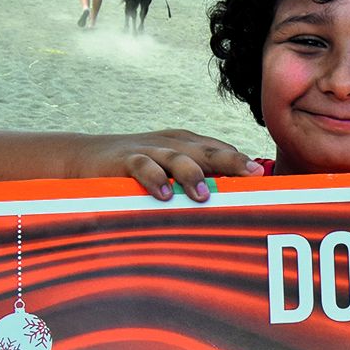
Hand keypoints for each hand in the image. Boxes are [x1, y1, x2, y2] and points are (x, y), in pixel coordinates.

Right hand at [80, 129, 263, 200]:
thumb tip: (236, 205)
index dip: (242, 162)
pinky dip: (152, 179)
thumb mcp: (171, 170)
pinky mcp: (124, 160)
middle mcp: (173, 144)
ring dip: (191, 175)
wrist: (85, 157)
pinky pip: (141, 167)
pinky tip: (162, 194)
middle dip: (231, 161)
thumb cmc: (138, 169)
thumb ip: (200, 181)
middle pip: (207, 150)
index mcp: (188, 144)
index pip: (221, 150)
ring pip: (176, 158)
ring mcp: (149, 150)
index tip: (264, 178)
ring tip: (204, 194)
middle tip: (252, 175)